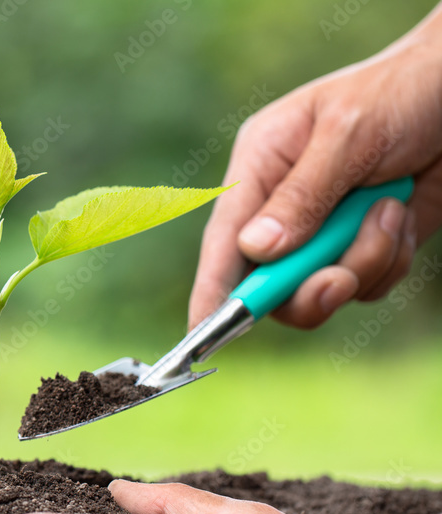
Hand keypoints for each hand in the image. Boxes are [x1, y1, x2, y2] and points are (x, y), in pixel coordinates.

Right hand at [190, 7, 441, 329]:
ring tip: (390, 210)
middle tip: (340, 277)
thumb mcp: (348, 133)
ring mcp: (324, 230)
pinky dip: (391, 261)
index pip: (224, 238)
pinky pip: (366, 284)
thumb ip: (301, 195)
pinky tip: (403, 215)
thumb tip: (255, 249)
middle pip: (270, 281)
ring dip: (365, 261)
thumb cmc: (401, 91)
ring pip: (322, 289)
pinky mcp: (362, 246)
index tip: (200, 332)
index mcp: (261, 166)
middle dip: (307, 287)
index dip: (211, 288)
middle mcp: (283, 205)